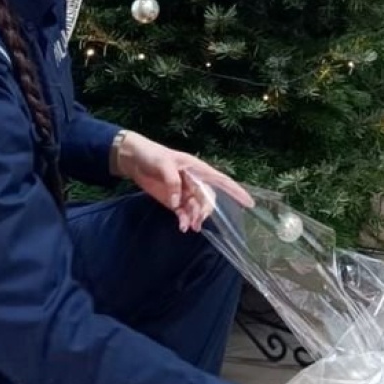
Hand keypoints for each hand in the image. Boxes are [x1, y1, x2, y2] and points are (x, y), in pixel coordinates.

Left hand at [117, 131, 254, 231]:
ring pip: (197, 209)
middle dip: (205, 211)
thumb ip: (173, 182)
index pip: (222, 181)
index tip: (249, 203)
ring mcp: (185, 193)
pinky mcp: (174, 201)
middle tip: (197, 221)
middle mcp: (195, 182)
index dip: (236, 191)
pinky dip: (184, 220)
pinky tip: (182, 227)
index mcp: (198, 169)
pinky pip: (184, 213)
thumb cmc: (152, 155)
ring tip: (188, 227)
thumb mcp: (163, 163)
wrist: (134, 160)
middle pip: (208, 199)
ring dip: (195, 218)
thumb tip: (178, 201)